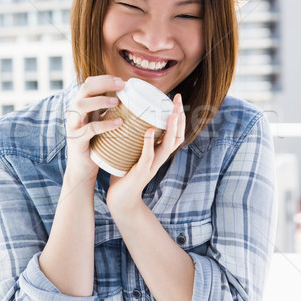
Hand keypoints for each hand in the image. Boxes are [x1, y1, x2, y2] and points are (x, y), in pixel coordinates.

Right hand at [65, 75, 124, 181]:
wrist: (82, 167)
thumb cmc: (94, 143)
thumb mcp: (100, 122)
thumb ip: (108, 110)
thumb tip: (130, 97)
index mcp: (80, 106)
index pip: (88, 84)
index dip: (104, 79)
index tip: (122, 81)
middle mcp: (74, 112)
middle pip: (84, 89)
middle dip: (103, 84)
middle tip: (121, 85)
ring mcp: (73, 125)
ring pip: (81, 105)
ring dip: (100, 100)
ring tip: (117, 102)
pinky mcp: (76, 140)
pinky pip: (89, 129)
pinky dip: (104, 124)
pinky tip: (119, 123)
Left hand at [106, 93, 184, 214]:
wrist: (120, 201)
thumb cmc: (124, 175)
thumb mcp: (133, 153)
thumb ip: (134, 138)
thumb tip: (126, 115)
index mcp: (159, 153)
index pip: (175, 132)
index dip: (178, 116)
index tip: (175, 99)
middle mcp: (160, 159)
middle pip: (177, 136)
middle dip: (179, 117)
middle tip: (177, 100)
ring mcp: (152, 166)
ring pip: (167, 146)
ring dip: (171, 128)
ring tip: (172, 113)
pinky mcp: (141, 172)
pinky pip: (148, 156)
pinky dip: (149, 143)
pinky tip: (148, 130)